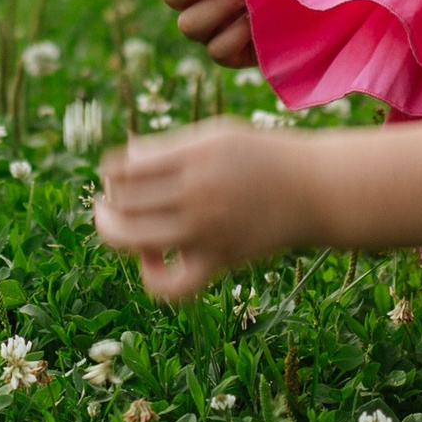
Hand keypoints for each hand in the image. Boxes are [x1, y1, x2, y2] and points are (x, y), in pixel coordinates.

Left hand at [93, 116, 319, 301]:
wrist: (313, 190)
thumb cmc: (260, 158)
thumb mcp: (214, 136)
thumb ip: (167, 148)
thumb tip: (120, 164)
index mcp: (194, 156)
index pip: (124, 167)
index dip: (110, 171)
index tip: (118, 172)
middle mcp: (197, 193)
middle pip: (122, 201)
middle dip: (108, 199)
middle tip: (114, 196)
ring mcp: (207, 231)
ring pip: (132, 238)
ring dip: (112, 230)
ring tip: (117, 222)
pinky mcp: (218, 261)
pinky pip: (171, 286)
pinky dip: (150, 277)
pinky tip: (151, 259)